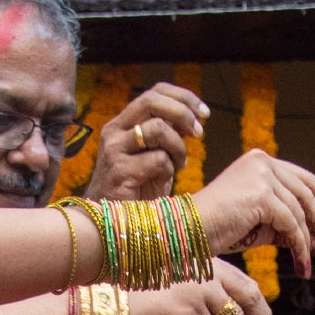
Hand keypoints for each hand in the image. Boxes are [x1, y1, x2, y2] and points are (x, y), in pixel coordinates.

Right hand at [86, 80, 212, 202]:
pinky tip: (164, 181)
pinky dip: (169, 169)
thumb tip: (192, 117)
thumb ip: (167, 135)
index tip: (204, 113)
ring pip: (158, 128)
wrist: (111, 222)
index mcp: (122, 123)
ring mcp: (114, 150)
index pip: (154, 92)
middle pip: (152, 101)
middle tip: (198, 132)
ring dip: (178, 147)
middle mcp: (114, 131)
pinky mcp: (119, 172)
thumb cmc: (136, 190)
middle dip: (183, 113)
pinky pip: (158, 159)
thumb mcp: (154, 156)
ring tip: (178, 165)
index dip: (183, 97)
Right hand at [130, 260, 277, 314]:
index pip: (244, 282)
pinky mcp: (190, 312)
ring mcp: (198, 290)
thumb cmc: (141, 300)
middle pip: (250, 297)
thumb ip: (205, 295)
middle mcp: (205, 271)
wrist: (113, 307)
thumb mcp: (179, 288)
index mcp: (204, 261)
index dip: (260, 306)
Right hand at [196, 152, 314, 266]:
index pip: (303, 179)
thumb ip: (286, 222)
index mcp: (260, 162)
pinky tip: (301, 266)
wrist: (185, 234)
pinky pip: (290, 224)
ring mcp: (261, 175)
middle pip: (307, 193)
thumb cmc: (217, 231)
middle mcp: (262, 162)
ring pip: (300, 211)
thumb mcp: (259, 224)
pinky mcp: (260, 194)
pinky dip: (299, 247)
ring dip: (311, 241)